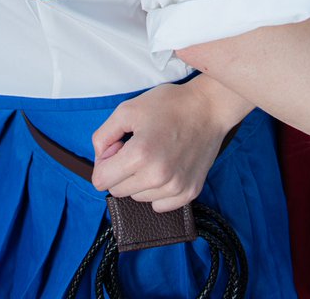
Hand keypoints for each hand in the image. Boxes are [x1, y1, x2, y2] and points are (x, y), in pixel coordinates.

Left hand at [91, 81, 243, 211]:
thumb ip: (103, 135)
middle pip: (117, 191)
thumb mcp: (127, 109)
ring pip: (138, 198)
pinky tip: (166, 167)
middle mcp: (157, 176)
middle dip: (121, 171)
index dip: (105, 161)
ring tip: (155, 155)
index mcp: (140, 155)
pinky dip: (157, 191)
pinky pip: (159, 205)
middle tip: (138, 147)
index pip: (100, 180)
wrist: (209, 107)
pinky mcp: (189, 193)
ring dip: (140, 181)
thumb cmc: (169, 105)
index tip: (119, 147)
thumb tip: (100, 158)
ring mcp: (175, 187)